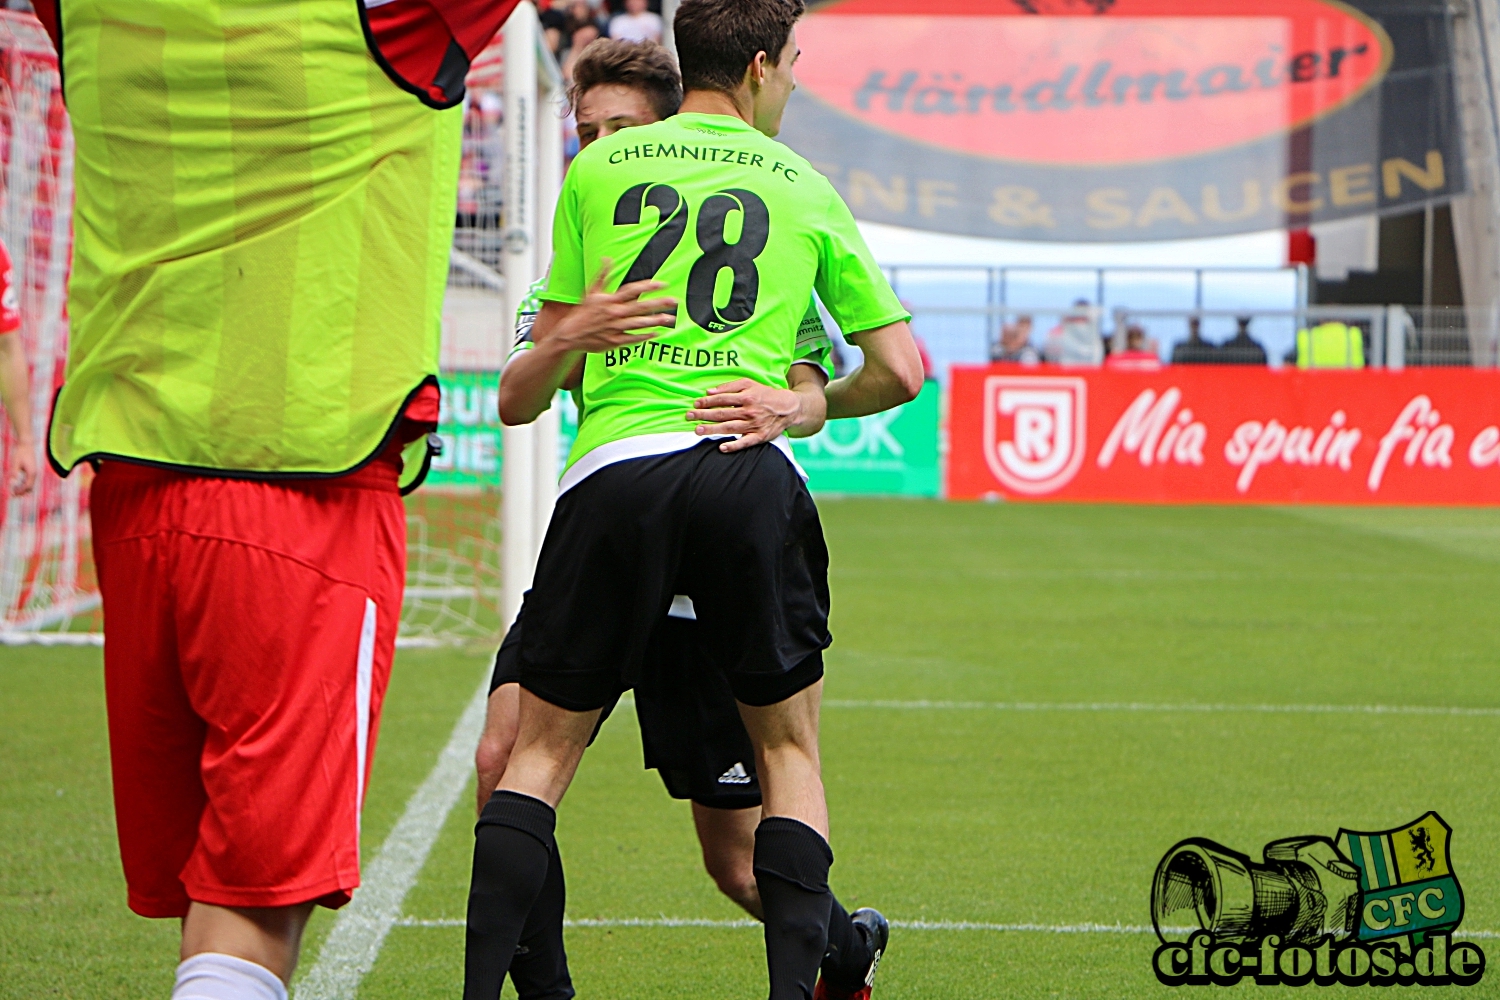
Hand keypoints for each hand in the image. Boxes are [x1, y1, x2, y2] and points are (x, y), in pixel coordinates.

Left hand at [8, 437, 34, 495]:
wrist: (27, 444)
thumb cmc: (20, 452)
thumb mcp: (15, 462)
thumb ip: (14, 472)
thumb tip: (12, 482)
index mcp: (31, 473)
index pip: (27, 486)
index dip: (20, 491)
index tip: (12, 494)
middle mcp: (35, 474)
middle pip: (30, 487)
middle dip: (22, 492)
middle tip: (13, 495)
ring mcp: (34, 472)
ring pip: (31, 485)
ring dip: (23, 489)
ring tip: (15, 491)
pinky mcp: (33, 470)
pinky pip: (30, 481)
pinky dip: (24, 485)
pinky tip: (18, 484)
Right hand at [549, 263, 676, 354]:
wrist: (570, 335)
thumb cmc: (582, 313)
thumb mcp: (591, 292)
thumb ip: (602, 275)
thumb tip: (607, 258)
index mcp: (609, 300)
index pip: (632, 290)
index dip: (647, 286)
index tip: (661, 284)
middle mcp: (614, 313)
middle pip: (640, 307)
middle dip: (658, 303)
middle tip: (673, 301)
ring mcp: (615, 328)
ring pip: (639, 323)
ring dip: (655, 321)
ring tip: (669, 318)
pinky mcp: (614, 341)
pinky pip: (632, 338)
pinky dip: (644, 337)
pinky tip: (656, 333)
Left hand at [688, 378, 803, 452]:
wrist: (788, 408)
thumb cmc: (765, 394)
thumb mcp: (749, 384)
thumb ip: (729, 386)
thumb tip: (710, 391)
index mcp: (746, 397)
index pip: (722, 399)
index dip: (707, 401)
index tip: (695, 404)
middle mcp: (749, 411)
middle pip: (722, 414)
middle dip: (704, 415)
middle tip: (689, 416)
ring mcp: (754, 425)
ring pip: (729, 428)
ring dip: (712, 429)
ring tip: (698, 430)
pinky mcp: (759, 436)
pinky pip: (745, 442)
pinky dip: (734, 445)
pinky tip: (722, 447)